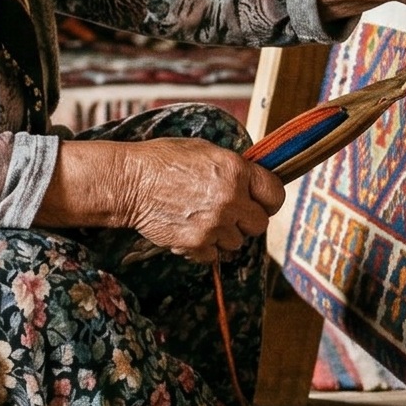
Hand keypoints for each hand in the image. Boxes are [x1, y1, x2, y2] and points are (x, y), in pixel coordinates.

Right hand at [38, 138, 283, 262]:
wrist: (129, 182)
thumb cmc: (163, 161)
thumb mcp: (205, 150)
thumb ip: (234, 168)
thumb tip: (253, 181)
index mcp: (236, 170)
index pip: (276, 194)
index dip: (268, 199)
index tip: (260, 201)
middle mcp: (230, 199)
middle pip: (260, 224)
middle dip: (247, 219)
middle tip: (230, 212)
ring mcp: (214, 225)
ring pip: (237, 242)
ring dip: (224, 234)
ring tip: (203, 218)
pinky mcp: (197, 244)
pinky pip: (214, 255)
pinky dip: (205, 247)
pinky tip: (190, 229)